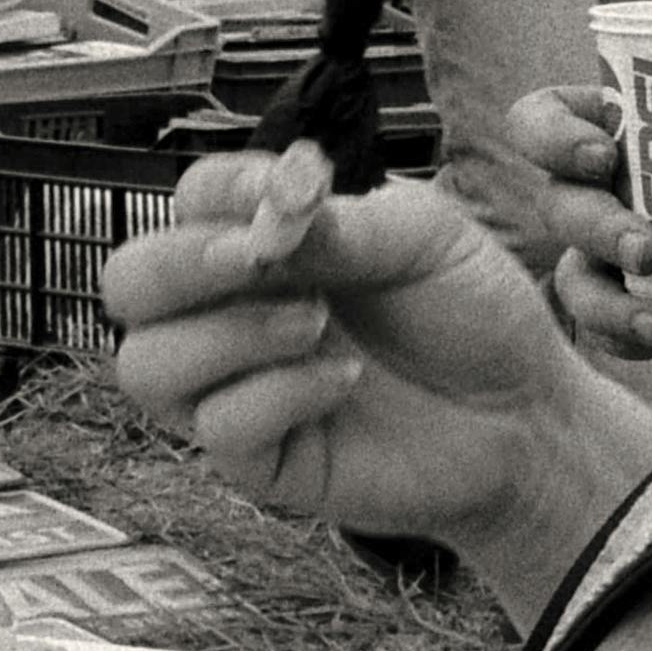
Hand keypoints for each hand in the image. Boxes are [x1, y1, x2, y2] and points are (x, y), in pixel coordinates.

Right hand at [103, 156, 651, 604]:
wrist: (524, 414)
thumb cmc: (469, 316)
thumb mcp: (424, 236)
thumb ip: (339, 221)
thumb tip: (274, 209)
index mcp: (259, 244)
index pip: (190, 201)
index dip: (225, 191)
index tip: (296, 191)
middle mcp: (226, 313)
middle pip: (127, 283)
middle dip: (184, 264)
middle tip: (263, 262)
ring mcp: (231, 389)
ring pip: (145, 363)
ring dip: (227, 335)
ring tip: (316, 326)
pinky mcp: (256, 459)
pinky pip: (216, 426)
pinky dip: (278, 394)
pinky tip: (344, 382)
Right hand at [502, 83, 651, 359]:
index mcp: (614, 129)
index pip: (541, 120)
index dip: (552, 138)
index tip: (603, 155)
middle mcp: (600, 190)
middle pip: (557, 205)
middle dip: (597, 230)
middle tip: (649, 250)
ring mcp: (610, 253)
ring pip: (573, 278)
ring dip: (606, 303)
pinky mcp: (632, 306)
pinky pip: (605, 330)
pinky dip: (629, 338)